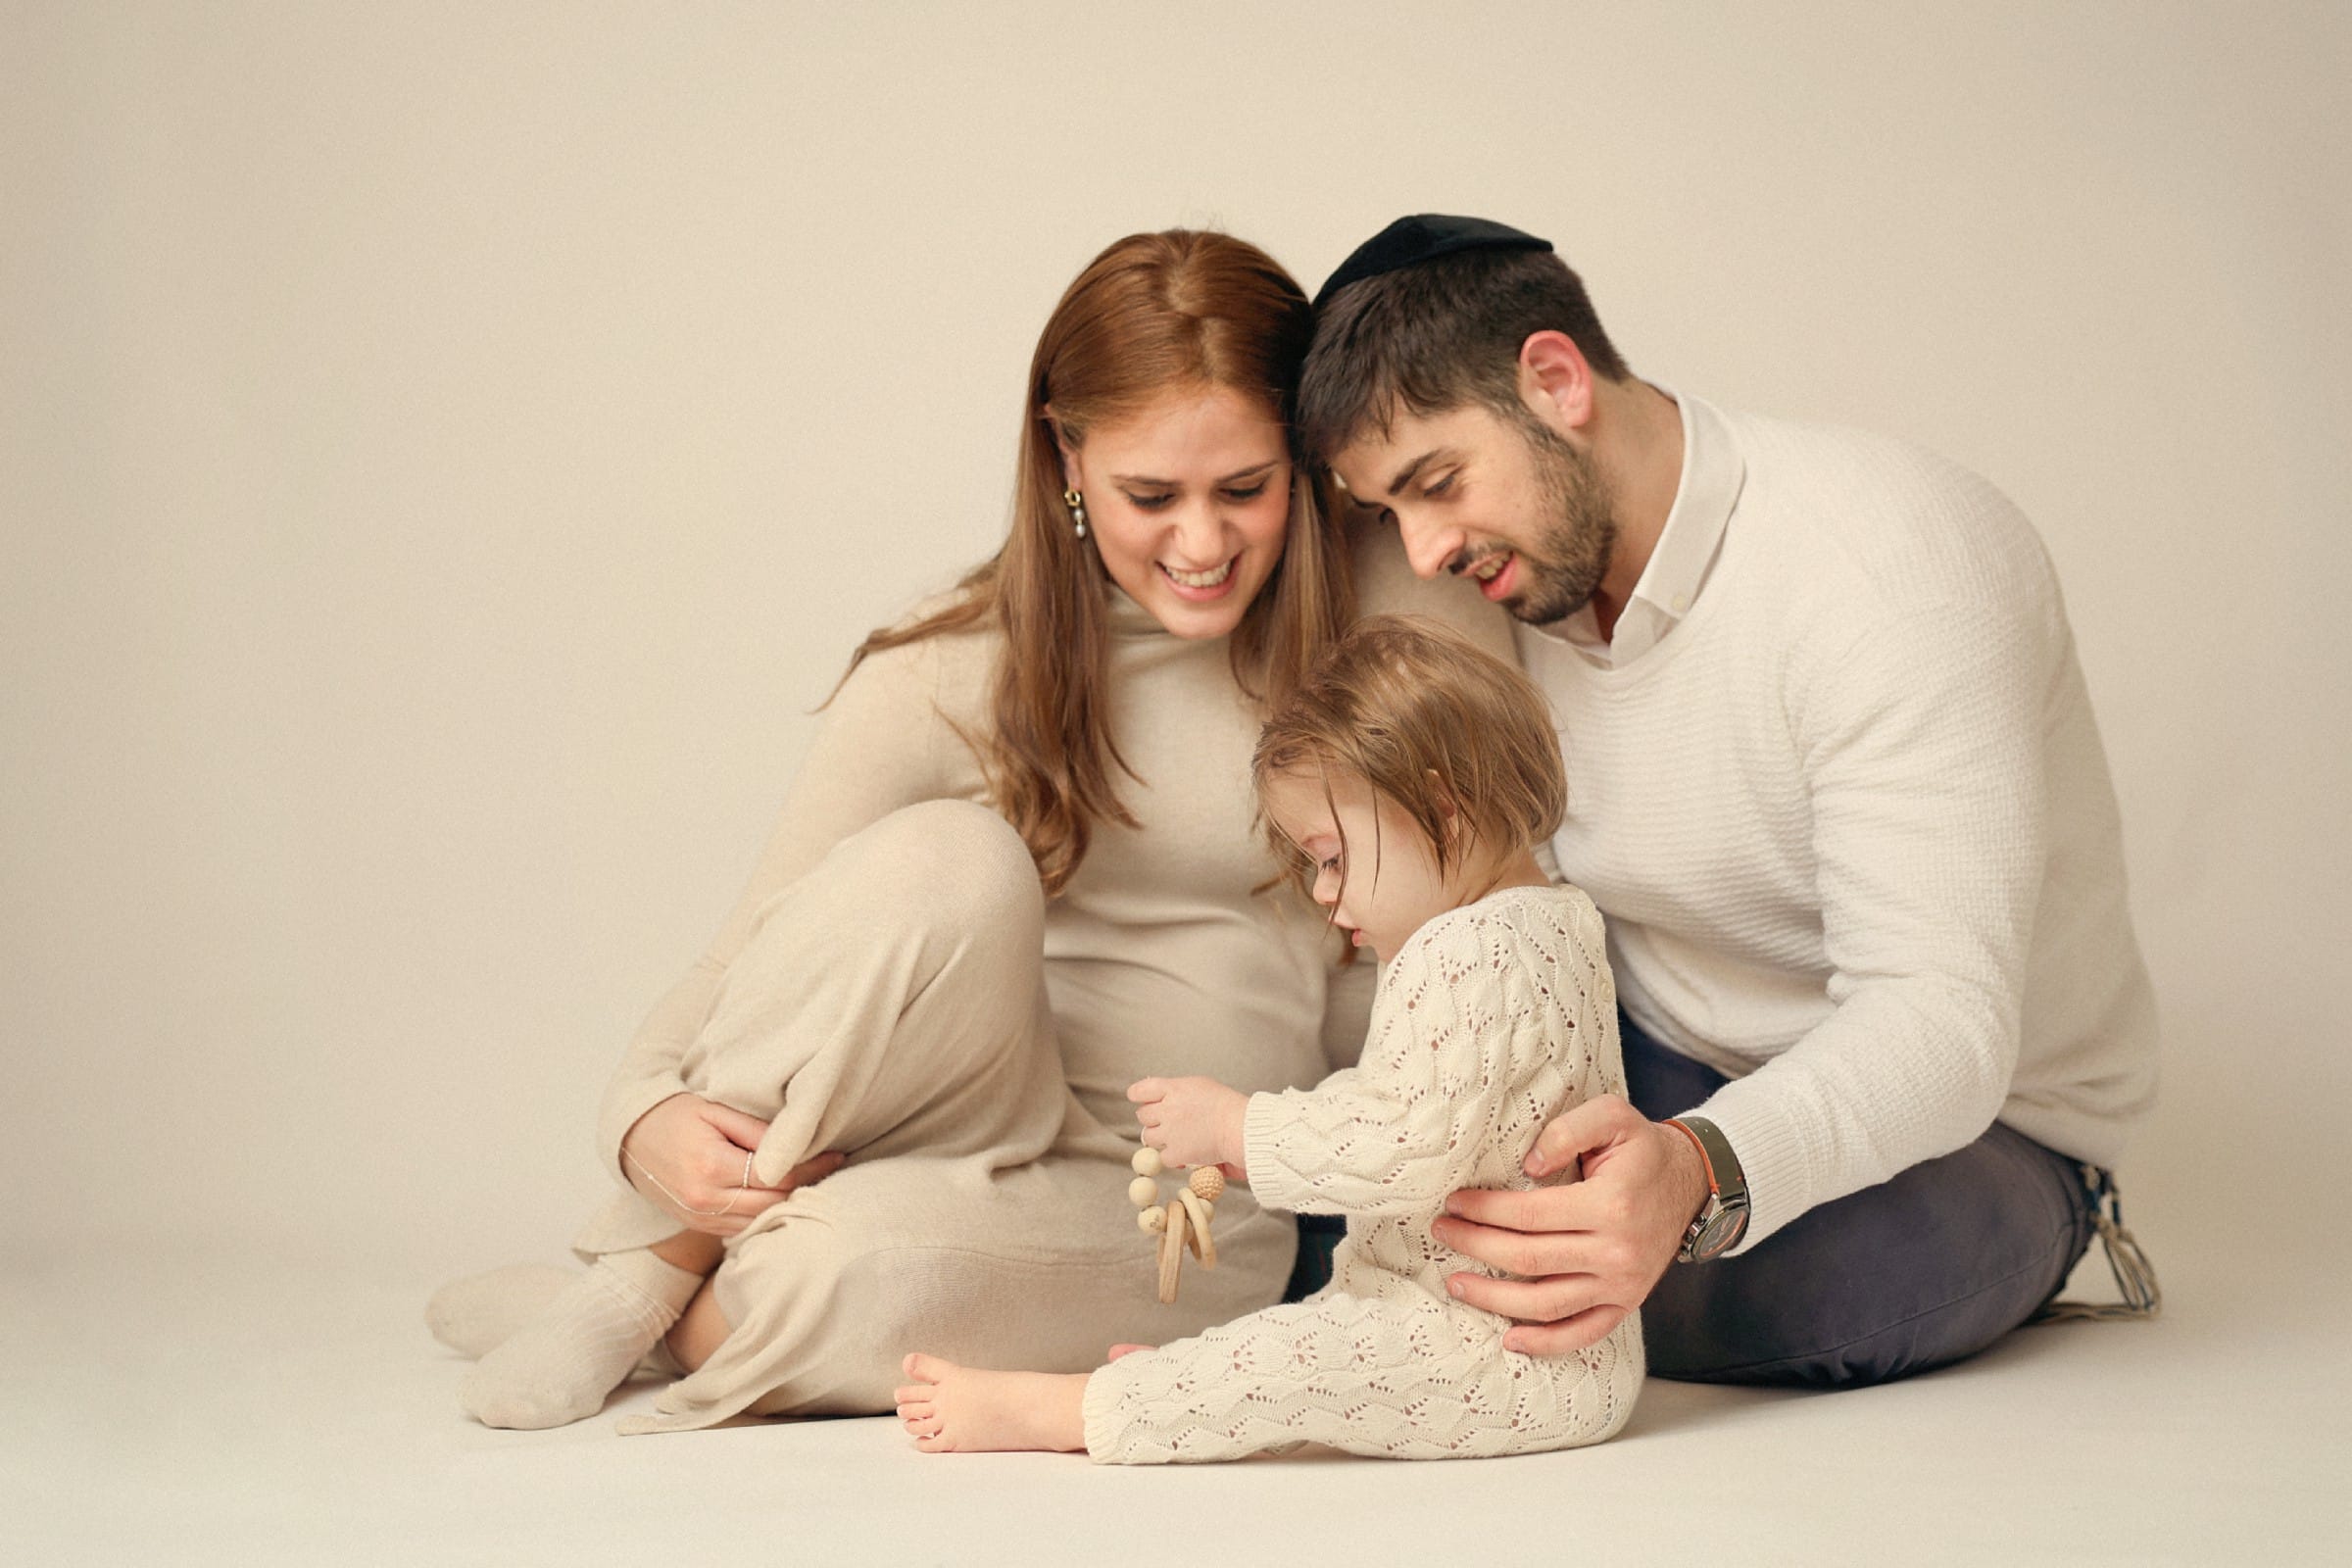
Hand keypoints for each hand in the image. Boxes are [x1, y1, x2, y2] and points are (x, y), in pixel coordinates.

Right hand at [620, 1092, 844, 1237]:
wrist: (631, 1138)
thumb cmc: (676, 1116)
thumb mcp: (715, 1111)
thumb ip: (756, 1131)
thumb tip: (797, 1145)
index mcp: (711, 1166)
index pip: (776, 1175)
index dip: (811, 1167)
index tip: (836, 1154)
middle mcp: (705, 1199)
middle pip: (773, 1203)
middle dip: (805, 1187)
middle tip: (831, 1169)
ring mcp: (700, 1218)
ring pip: (760, 1221)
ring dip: (788, 1205)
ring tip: (812, 1183)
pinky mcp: (699, 1226)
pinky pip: (743, 1228)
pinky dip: (765, 1215)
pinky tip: (782, 1198)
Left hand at [1127, 1076, 1248, 1179]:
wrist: (1239, 1128)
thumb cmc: (1227, 1106)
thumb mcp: (1200, 1086)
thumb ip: (1178, 1090)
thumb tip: (1161, 1092)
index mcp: (1173, 1089)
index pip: (1141, 1090)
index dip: (1137, 1095)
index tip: (1138, 1098)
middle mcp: (1167, 1110)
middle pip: (1143, 1115)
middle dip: (1152, 1118)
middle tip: (1167, 1121)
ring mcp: (1170, 1132)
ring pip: (1149, 1137)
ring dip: (1160, 1138)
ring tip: (1177, 1137)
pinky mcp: (1176, 1153)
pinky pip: (1164, 1157)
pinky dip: (1173, 1157)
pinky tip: (1185, 1152)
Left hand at [1431, 1094, 1708, 1354]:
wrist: (1693, 1182)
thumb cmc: (1642, 1148)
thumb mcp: (1612, 1117)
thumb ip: (1567, 1130)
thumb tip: (1529, 1162)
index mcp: (1610, 1204)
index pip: (1530, 1215)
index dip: (1485, 1210)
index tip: (1454, 1202)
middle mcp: (1617, 1251)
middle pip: (1529, 1260)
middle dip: (1476, 1247)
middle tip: (1442, 1233)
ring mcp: (1623, 1284)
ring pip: (1547, 1304)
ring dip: (1495, 1299)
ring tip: (1456, 1283)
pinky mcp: (1626, 1304)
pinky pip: (1583, 1333)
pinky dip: (1546, 1343)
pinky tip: (1509, 1339)